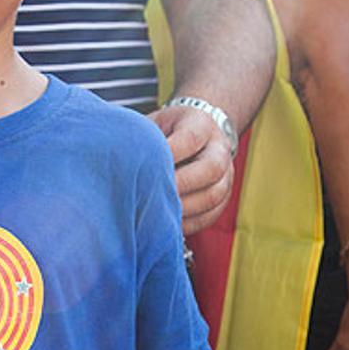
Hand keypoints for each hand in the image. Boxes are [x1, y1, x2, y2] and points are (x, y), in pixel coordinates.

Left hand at [148, 104, 235, 234]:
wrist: (192, 141)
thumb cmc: (164, 134)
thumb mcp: (155, 125)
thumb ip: (144, 140)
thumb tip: (122, 161)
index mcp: (202, 124)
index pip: (191, 138)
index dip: (170, 153)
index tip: (146, 164)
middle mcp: (219, 150)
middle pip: (211, 169)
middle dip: (181, 184)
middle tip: (152, 196)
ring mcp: (226, 177)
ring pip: (213, 196)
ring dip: (183, 208)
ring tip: (156, 214)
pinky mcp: (221, 201)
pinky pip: (208, 217)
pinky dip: (186, 224)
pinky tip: (164, 225)